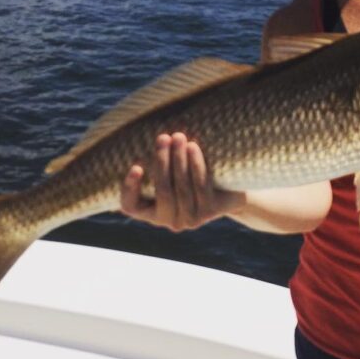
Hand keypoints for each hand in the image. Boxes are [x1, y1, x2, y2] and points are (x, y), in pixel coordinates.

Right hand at [120, 132, 244, 230]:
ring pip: (182, 188)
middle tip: (163, 138)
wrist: (229, 190)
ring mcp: (190, 219)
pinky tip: (193, 147)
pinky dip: (196, 165)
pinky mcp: (209, 212)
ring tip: (178, 137)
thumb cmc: (191, 175)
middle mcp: (169, 221)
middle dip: (162, 162)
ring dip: (179, 159)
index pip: (130, 205)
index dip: (130, 189)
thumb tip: (131, 140)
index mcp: (151, 212)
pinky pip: (201, 186)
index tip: (136, 167)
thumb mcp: (171, 172)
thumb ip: (155, 163)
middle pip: (162, 191)